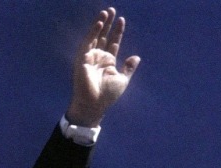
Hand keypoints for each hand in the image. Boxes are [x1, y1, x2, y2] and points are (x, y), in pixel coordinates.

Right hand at [66, 7, 139, 126]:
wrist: (95, 104)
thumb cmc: (107, 95)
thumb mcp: (122, 80)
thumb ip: (128, 68)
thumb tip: (137, 57)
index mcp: (108, 61)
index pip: (113, 42)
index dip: (117, 31)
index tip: (122, 20)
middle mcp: (99, 57)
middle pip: (104, 36)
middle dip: (108, 23)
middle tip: (112, 10)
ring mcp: (90, 56)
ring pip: (96, 36)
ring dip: (100, 23)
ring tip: (106, 12)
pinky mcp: (83, 58)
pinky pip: (88, 42)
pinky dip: (93, 32)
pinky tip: (99, 23)